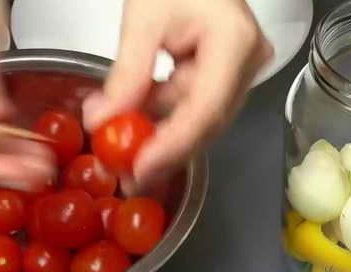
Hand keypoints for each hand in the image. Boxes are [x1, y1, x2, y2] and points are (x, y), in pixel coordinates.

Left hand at [82, 0, 272, 191]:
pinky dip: (166, 117)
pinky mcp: (228, 76)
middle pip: (207, 121)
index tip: (142, 167)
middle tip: (128, 174)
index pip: (206, 107)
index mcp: (235, 42)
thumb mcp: (143, 18)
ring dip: (161, 134)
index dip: (174, 144)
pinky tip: (138, 125)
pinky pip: (197, 106)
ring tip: (122, 149)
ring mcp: (242, 70)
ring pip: (201, 119)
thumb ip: (127, 73)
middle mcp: (248, 62)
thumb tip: (101, 120)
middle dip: (164, 149)